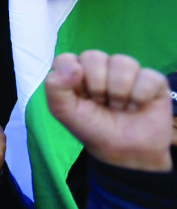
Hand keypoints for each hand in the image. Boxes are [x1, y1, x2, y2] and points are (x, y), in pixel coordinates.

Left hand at [45, 50, 173, 171]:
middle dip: (96, 86)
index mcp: (76, 73)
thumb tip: (73, 66)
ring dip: (119, 92)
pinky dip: (141, 96)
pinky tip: (138, 107)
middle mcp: (101, 68)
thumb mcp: (64, 112)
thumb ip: (55, 87)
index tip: (79, 96)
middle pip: (93, 56)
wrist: (125, 152)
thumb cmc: (93, 129)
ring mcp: (127, 72)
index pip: (66, 59)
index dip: (70, 76)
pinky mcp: (152, 80)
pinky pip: (148, 76)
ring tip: (119, 107)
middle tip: (100, 103)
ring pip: (123, 62)